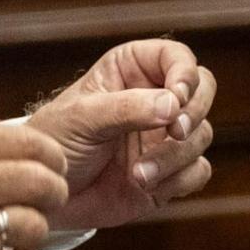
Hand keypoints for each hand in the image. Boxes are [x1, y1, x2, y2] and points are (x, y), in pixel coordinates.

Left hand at [25, 39, 215, 231]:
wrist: (46, 192)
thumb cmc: (55, 141)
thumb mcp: (82, 117)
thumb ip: (126, 108)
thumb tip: (173, 104)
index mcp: (132, 71)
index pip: (176, 57)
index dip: (185, 73)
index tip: (177, 95)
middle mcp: (154, 99)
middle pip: (203, 91)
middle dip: (194, 112)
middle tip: (175, 131)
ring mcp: (164, 137)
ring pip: (201, 135)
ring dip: (175, 156)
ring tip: (138, 174)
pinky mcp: (170, 173)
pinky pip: (197, 172)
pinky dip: (179, 180)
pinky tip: (145, 186)